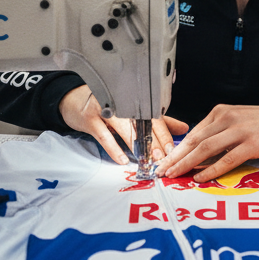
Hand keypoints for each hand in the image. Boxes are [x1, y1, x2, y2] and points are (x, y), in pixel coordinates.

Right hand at [58, 85, 187, 165]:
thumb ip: (160, 121)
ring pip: (125, 128)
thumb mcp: (135, 111)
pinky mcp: (90, 118)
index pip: (155, 117)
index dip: (165, 134)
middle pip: (142, 122)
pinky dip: (114, 149)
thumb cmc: (108, 106)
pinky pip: (104, 135)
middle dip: (154, 142)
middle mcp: (122, 101)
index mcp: (135, 99)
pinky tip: (122, 160)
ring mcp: (105, 108)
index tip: (173, 150)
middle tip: (163, 158)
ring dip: (137, 146)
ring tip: (145, 160)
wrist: (75, 100)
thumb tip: (184, 129)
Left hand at [157, 102, 258, 182]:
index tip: (164, 161)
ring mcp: (240, 130)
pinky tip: (200, 178)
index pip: (193, 133)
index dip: (176, 149)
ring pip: (206, 149)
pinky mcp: (253, 143)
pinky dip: (211, 170)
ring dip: (187, 164)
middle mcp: (228, 117)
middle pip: (195, 140)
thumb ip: (220, 133)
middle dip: (175, 157)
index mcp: (222, 112)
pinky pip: (227, 159)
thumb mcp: (239, 122)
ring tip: (174, 175)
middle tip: (161, 171)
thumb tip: (198, 153)